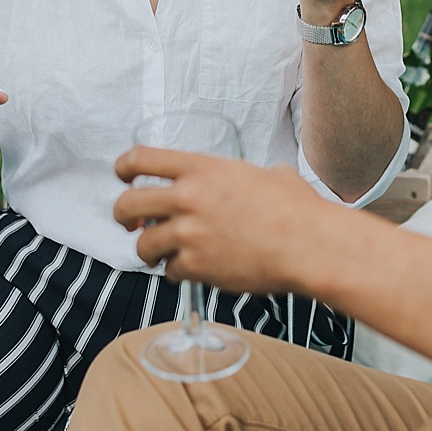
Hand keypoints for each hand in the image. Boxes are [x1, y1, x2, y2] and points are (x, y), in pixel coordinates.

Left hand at [114, 148, 329, 295]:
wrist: (308, 243)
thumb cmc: (296, 209)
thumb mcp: (268, 174)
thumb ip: (242, 177)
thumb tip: (249, 182)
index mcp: (202, 168)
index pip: (141, 158)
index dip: (123, 167)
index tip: (123, 177)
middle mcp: (188, 197)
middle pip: (126, 203)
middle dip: (123, 217)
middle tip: (134, 225)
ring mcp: (188, 233)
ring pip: (142, 245)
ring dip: (152, 251)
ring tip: (169, 255)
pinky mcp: (194, 266)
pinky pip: (170, 271)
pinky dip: (180, 272)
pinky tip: (200, 269)